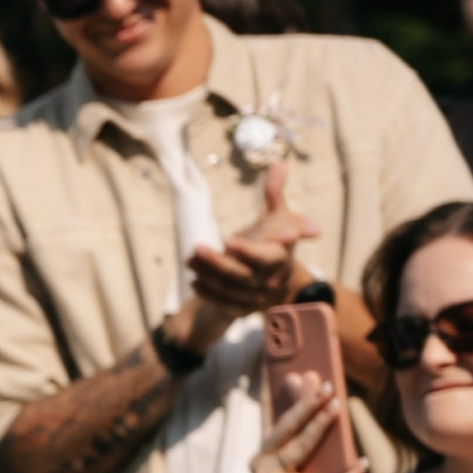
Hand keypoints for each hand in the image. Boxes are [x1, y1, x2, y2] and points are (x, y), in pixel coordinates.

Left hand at [184, 197, 312, 339]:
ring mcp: (259, 297)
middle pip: (244, 275)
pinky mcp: (245, 309)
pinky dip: (209, 294)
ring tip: (190, 260)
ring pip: (232, 290)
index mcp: (282, 256)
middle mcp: (273, 280)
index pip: (269, 257)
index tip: (229, 242)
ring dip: (208, 276)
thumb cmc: (271, 239)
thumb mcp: (275, 216)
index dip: (250, 251)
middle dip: (219, 263)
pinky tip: (194, 281)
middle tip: (196, 249)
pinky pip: (226, 305)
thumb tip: (279, 163)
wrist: (273, 276)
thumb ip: (274, 193)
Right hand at [250, 382, 363, 472]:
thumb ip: (313, 454)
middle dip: (306, 402)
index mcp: (262, 457)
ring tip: (336, 403)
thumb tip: (333, 421)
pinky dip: (345, 472)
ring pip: (300, 446)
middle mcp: (259, 464)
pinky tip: (363, 463)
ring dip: (320, 423)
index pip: (275, 420)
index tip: (296, 373)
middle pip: (286, 427)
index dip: (284, 397)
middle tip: (324, 383)